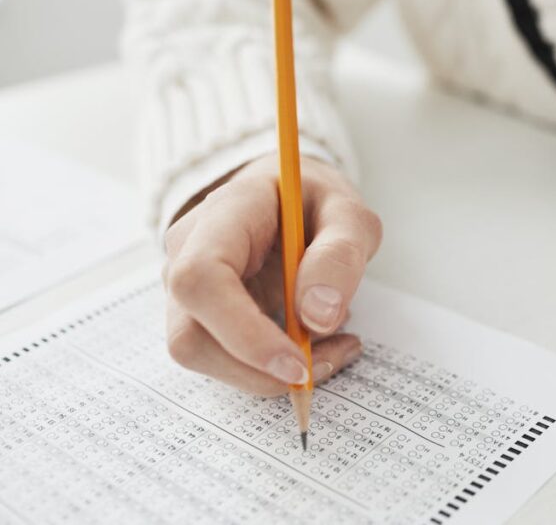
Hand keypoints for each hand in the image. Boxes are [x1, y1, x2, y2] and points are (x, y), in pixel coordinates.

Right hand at [163, 154, 381, 395]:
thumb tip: (317, 317)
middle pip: (191, 336)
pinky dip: (272, 370)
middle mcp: (187, 253)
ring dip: (270, 374)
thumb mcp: (350, 215)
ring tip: (334, 348)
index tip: (297, 363)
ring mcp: (187, 290)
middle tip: (334, 357)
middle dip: (261, 369)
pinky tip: (318, 348)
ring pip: (204, 356)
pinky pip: (224, 360)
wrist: (293, 198)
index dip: (243, 333)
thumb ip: (340, 256)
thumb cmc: (317, 203)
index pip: (202, 279)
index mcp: (223, 214)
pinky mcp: (202, 317)